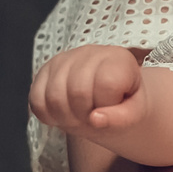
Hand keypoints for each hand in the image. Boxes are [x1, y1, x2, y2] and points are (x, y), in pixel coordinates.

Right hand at [29, 45, 148, 137]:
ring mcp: (63, 59)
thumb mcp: (136, 112)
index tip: (113, 109)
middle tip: (93, 119)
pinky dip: (48, 116)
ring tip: (80, 118)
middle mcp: (89, 52)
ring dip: (66, 118)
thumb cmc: (124, 103)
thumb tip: (95, 119)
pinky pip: (36, 100)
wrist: (109, 95)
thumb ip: (124, 117)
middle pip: (76, 92)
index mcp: (117, 58)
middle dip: (85, 115)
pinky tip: (63, 115)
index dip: (108, 106)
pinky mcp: (44, 71)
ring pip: (53, 97)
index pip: (106, 84)